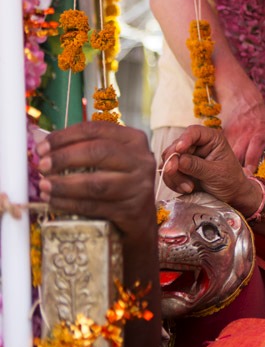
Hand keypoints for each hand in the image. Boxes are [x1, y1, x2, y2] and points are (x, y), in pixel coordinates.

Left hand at [36, 122, 156, 247]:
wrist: (139, 217)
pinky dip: (69, 204)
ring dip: (64, 185)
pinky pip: (94, 206)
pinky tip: (53, 201)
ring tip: (44, 186)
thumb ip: (84, 149)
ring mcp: (138, 185)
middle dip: (65, 158)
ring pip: (96, 183)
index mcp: (134, 139)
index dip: (65, 136)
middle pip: (99, 152)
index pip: (97, 130)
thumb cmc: (118, 182)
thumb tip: (44, 148)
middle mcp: (140, 159)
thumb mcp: (111, 159)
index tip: (42, 147)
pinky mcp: (131, 209)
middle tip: (42, 166)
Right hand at [162, 125, 261, 216]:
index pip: (194, 132)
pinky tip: (186, 189)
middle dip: (173, 162)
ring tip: (189, 187)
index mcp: (211, 139)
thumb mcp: (216, 173)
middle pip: (175, 147)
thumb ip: (197, 166)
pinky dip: (172, 182)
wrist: (230, 195)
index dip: (184, 139)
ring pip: (168, 161)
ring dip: (173, 175)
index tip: (179, 149)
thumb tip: (178, 160)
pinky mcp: (180, 169)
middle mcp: (197, 145)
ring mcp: (187, 157)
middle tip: (173, 172)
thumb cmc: (229, 180)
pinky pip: (168, 173)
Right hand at [222, 99, 264, 170]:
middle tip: (237, 178)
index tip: (249, 174)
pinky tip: (220, 163)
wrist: (245, 103)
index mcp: (260, 136)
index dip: (251, 165)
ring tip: (227, 172)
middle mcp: (245, 136)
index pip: (254, 153)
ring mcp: (232, 136)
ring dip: (226, 163)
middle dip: (236, 168)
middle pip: (237, 156)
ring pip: (225, 154)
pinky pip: (219, 149)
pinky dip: (219, 157)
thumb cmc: (264, 121)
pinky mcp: (222, 136)